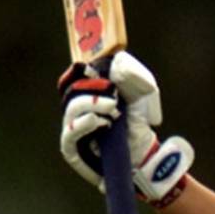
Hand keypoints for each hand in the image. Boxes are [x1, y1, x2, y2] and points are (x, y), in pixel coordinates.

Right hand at [58, 52, 193, 205]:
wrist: (145, 151)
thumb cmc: (138, 121)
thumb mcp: (142, 93)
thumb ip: (132, 74)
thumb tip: (117, 61)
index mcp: (88, 96)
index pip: (70, 81)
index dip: (73, 73)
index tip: (83, 67)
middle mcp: (77, 112)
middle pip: (71, 92)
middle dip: (91, 88)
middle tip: (113, 93)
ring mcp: (74, 130)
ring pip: (71, 110)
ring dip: (91, 104)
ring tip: (113, 108)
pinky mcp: (74, 151)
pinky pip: (69, 135)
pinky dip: (82, 124)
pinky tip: (97, 121)